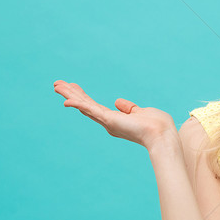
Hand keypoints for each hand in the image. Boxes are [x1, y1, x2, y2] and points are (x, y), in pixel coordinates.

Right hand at [53, 80, 174, 148]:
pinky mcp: (110, 120)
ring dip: (70, 96)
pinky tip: (67, 100)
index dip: (83, 97)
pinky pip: (91, 110)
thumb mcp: (141, 112)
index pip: (95, 106)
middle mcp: (109, 122)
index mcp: (115, 120)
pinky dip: (79, 105)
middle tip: (57, 84)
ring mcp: (108, 122)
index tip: (73, 87)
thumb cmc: (157, 125)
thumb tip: (118, 102)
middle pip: (85, 105)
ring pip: (85, 106)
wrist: (163, 135)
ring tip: (56, 86)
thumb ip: (129, 108)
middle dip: (71, 94)